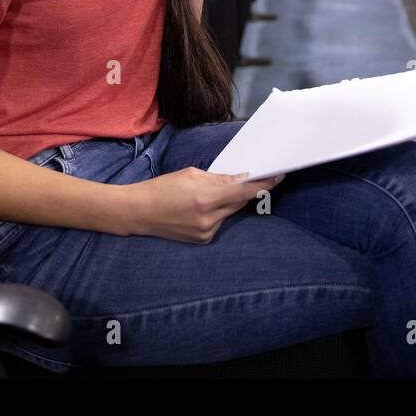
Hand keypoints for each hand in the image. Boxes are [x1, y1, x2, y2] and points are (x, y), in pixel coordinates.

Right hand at [122, 167, 283, 242]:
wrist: (138, 212)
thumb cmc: (162, 188)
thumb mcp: (191, 175)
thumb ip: (219, 179)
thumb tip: (241, 179)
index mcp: (206, 198)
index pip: (244, 191)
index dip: (264, 185)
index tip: (277, 177)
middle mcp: (209, 219)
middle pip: (239, 202)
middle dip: (244, 190)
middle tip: (248, 179)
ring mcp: (206, 232)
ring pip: (229, 212)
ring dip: (227, 202)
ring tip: (207, 195)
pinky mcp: (202, 240)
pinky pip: (219, 222)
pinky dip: (217, 213)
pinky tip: (200, 208)